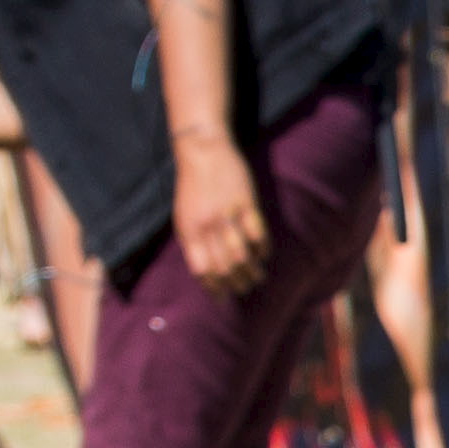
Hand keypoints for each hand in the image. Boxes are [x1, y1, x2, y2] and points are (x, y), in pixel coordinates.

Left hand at [170, 139, 267, 293]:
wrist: (202, 150)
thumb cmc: (193, 186)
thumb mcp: (184, 215)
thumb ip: (194, 241)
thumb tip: (207, 271)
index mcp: (189, 231)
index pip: (202, 271)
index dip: (214, 288)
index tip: (223, 297)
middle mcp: (207, 226)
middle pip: (224, 268)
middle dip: (237, 284)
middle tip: (245, 288)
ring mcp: (227, 215)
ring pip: (242, 256)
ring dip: (252, 271)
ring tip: (258, 276)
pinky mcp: (245, 203)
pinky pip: (258, 234)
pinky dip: (263, 248)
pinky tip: (264, 253)